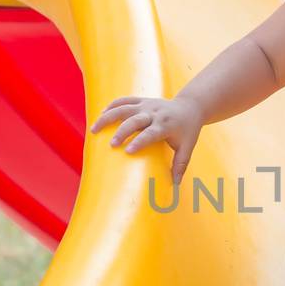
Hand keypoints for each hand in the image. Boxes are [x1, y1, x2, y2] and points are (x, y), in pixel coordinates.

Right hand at [89, 94, 203, 184]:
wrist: (190, 107)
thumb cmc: (188, 130)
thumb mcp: (187, 148)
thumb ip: (180, 165)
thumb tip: (175, 186)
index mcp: (166, 125)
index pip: (150, 133)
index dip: (139, 141)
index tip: (127, 151)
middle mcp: (155, 113)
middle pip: (134, 120)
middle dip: (122, 131)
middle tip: (111, 145)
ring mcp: (146, 105)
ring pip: (124, 108)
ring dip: (108, 117)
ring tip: (94, 129)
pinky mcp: (141, 100)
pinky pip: (123, 100)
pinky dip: (110, 107)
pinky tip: (99, 117)